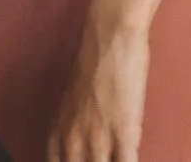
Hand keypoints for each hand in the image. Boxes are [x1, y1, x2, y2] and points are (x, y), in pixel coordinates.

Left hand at [49, 18, 150, 161]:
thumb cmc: (93, 62)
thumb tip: (87, 143)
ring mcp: (98, 140)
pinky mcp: (123, 132)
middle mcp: (73, 141)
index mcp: (58, 134)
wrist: (109, 39)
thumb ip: (74, 127)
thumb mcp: (72, 100)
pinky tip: (132, 157)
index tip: (88, 159)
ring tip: (119, 156)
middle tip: (106, 156)